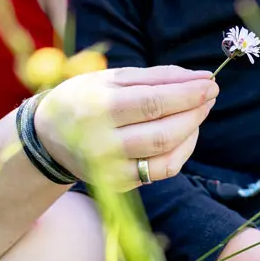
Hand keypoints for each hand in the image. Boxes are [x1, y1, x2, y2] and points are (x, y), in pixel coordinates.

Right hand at [35, 65, 218, 189]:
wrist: (48, 136)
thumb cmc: (85, 98)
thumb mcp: (112, 78)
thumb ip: (157, 77)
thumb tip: (201, 77)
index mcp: (97, 109)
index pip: (153, 104)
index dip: (188, 95)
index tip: (211, 83)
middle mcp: (101, 143)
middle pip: (163, 133)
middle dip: (195, 113)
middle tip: (209, 95)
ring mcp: (109, 169)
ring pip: (166, 155)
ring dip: (192, 131)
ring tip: (197, 111)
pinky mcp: (118, 184)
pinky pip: (161, 171)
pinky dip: (181, 151)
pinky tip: (184, 134)